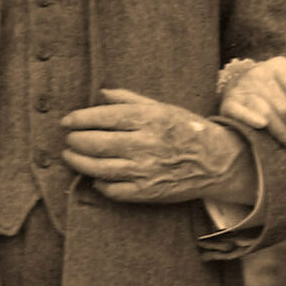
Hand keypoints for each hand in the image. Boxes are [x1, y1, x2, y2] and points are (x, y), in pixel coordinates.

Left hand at [59, 87, 256, 206]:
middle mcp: (145, 144)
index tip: (67, 121)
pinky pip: (112, 190)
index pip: (103, 117)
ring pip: (98, 168)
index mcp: (149, 119)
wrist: (217, 162)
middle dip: (75, 141)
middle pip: (95, 143)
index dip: (80, 119)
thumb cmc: (187, 130)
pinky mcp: (146, 192)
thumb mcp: (162, 107)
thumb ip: (130, 100)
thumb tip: (101, 94)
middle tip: (69, 139)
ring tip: (71, 156)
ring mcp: (145, 170)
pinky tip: (95, 176)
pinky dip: (98, 183)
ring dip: (78, 162)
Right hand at [218, 55, 285, 154]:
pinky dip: (251, 118)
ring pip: (267, 113)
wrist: (238, 81)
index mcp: (280, 66)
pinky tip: (263, 127)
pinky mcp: (229, 102)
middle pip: (285, 105)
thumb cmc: (274, 86)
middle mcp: (260, 73)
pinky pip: (241, 112)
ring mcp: (243, 87)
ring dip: (284, 132)